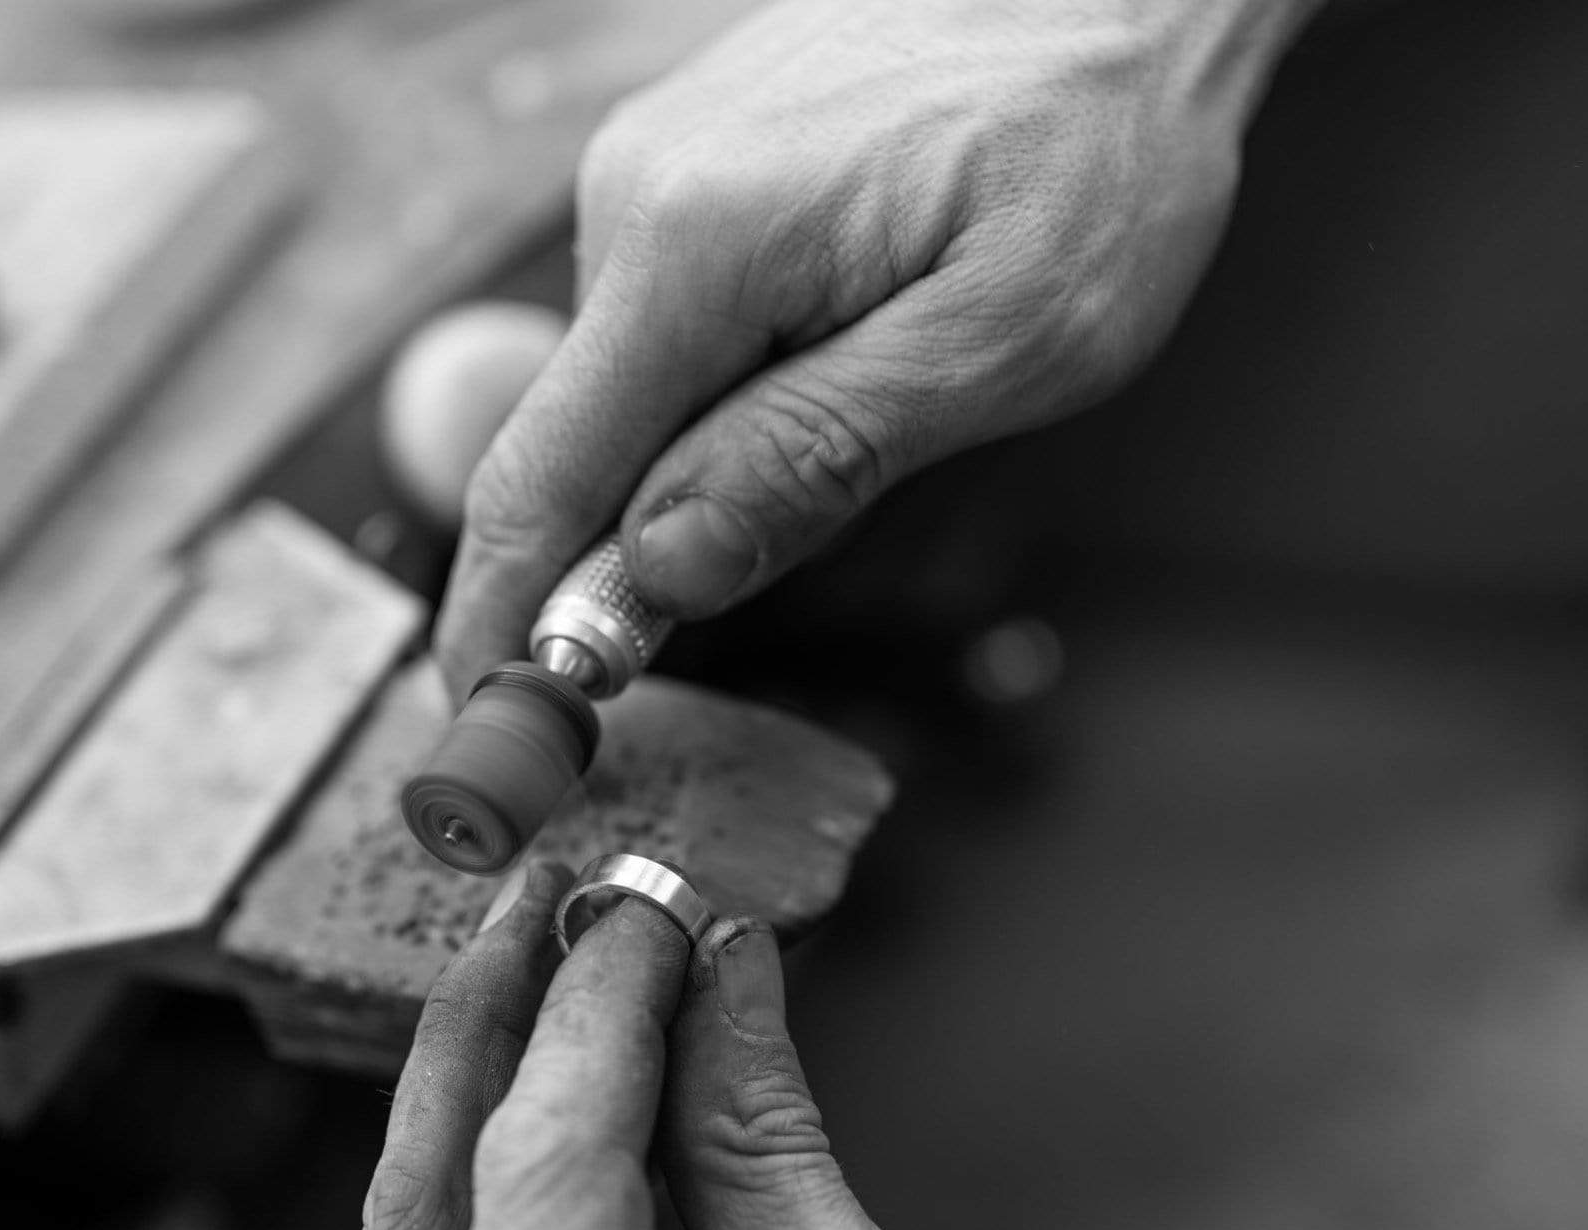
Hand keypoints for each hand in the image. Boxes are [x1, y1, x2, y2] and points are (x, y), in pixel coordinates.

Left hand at [335, 864, 1131, 1229]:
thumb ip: (761, 1143)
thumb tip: (723, 978)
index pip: (543, 1164)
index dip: (602, 1007)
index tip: (652, 912)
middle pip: (422, 1201)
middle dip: (488, 1029)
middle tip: (545, 909)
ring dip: (465, 1118)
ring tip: (539, 997)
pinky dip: (464, 1219)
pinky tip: (521, 1145)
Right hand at [435, 0, 1318, 697]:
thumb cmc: (1099, 154)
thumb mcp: (995, 345)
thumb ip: (814, 460)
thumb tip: (660, 572)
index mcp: (697, 244)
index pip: (543, 476)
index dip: (505, 616)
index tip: (488, 718)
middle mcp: (639, 198)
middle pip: (579, 451)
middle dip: (624, 564)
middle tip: (752, 595)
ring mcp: (657, 177)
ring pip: (631, 401)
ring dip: (704, 470)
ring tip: (875, 410)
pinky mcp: (691, 177)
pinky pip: (670, 338)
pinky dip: (719, 404)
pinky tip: (838, 365)